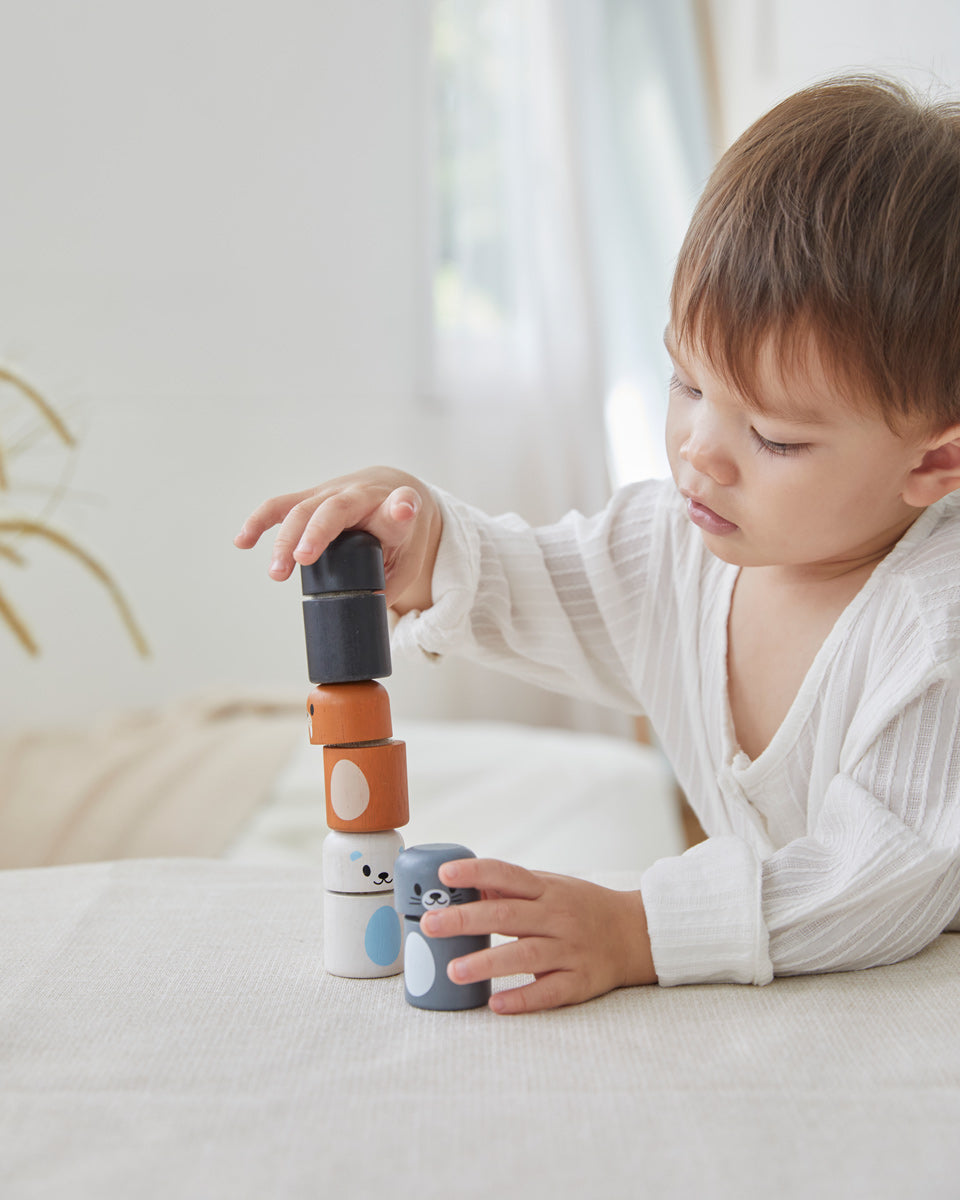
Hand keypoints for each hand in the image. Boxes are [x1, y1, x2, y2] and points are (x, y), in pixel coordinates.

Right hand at [234, 466, 441, 613]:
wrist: (391, 489)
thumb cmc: (400, 532)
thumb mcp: (409, 558)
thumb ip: (391, 586)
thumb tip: (363, 623)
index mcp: (394, 511)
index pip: (402, 505)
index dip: (401, 507)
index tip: (402, 509)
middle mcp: (361, 495)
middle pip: (334, 509)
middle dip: (315, 532)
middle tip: (300, 561)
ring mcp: (332, 493)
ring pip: (303, 508)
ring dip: (285, 539)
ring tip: (278, 573)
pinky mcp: (311, 496)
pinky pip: (281, 506)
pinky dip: (259, 521)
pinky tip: (242, 542)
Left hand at [420, 858, 656, 1013]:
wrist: (637, 933)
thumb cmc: (582, 908)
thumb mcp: (551, 888)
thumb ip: (511, 890)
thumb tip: (464, 887)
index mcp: (546, 889)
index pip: (507, 874)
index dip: (476, 872)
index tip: (444, 874)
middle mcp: (558, 916)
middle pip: (507, 915)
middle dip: (466, 920)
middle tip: (430, 924)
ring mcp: (570, 949)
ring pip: (525, 955)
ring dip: (487, 963)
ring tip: (454, 970)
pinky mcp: (580, 981)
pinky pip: (550, 991)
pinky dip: (523, 998)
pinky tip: (496, 1003)